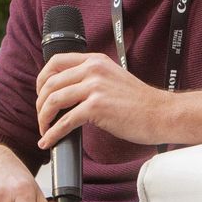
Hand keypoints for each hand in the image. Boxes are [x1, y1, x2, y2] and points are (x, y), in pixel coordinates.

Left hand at [36, 52, 170, 150]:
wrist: (161, 113)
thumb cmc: (140, 102)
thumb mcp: (113, 78)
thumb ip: (92, 78)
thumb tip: (68, 92)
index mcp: (95, 60)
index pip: (56, 61)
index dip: (42, 79)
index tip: (41, 94)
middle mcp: (93, 69)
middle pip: (50, 83)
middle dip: (40, 103)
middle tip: (42, 117)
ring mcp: (94, 87)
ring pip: (53, 101)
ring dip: (43, 119)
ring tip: (44, 131)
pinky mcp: (96, 107)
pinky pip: (65, 121)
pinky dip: (53, 133)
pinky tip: (50, 141)